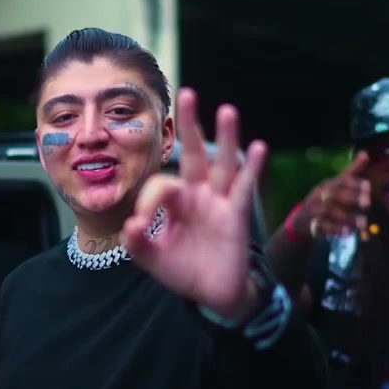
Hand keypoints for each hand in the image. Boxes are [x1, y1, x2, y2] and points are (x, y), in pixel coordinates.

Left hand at [123, 87, 266, 321]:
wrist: (212, 295)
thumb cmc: (184, 271)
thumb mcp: (153, 259)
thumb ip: (138, 244)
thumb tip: (130, 225)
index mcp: (175, 201)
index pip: (161, 184)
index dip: (148, 201)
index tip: (139, 226)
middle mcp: (198, 194)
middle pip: (194, 153)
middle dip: (190, 125)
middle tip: (187, 93)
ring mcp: (219, 202)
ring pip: (222, 164)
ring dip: (225, 138)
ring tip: (227, 111)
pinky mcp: (236, 215)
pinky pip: (243, 188)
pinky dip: (252, 168)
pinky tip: (258, 147)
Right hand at [297, 151, 370, 238]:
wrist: (301, 220)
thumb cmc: (325, 200)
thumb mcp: (336, 185)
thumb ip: (352, 172)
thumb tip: (365, 153)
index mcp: (328, 184)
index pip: (340, 181)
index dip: (354, 183)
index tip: (368, 187)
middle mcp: (320, 195)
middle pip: (335, 195)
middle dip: (351, 198)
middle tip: (368, 203)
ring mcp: (314, 210)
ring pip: (330, 212)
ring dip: (347, 217)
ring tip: (363, 223)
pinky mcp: (312, 224)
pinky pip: (323, 227)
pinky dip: (336, 230)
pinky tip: (348, 233)